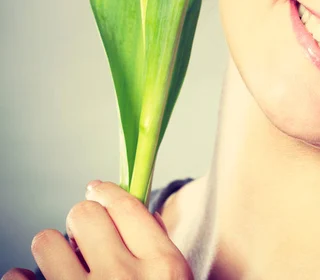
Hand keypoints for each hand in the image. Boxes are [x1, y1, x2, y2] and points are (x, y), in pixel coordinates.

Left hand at [3, 181, 192, 279]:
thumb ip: (157, 250)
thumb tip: (134, 213)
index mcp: (163, 267)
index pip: (127, 205)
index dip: (107, 192)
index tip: (97, 189)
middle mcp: (124, 278)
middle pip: (85, 213)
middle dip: (82, 221)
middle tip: (83, 238)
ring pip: (47, 240)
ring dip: (52, 252)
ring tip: (61, 267)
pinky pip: (16, 278)